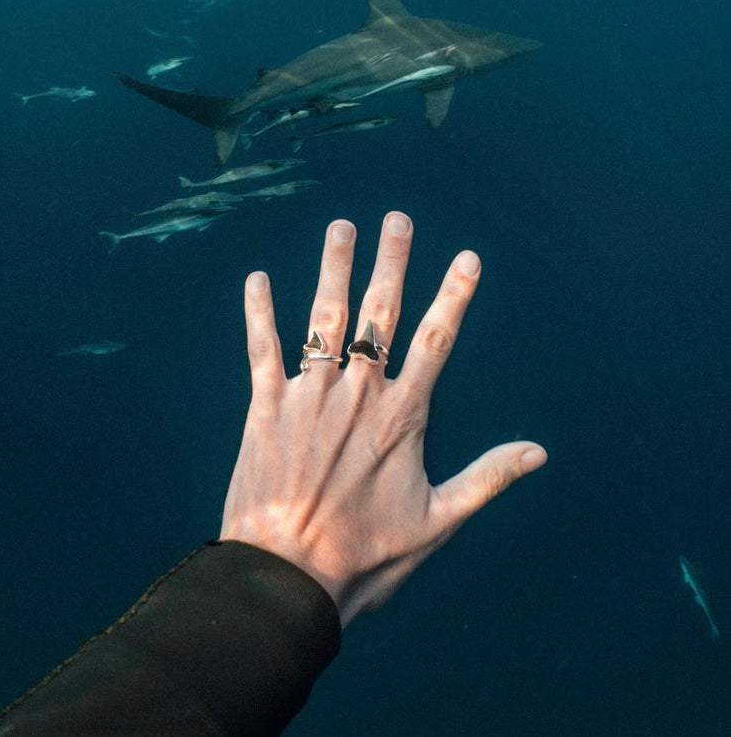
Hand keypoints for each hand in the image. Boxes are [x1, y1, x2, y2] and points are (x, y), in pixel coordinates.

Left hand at [220, 211, 546, 625]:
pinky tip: (257, 278)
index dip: (454, 295)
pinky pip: (261, 350)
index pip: (436, 340)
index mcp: (402, 416)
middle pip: (379, 314)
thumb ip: (488, 478)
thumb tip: (540, 452)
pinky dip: (259, 313)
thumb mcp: (437, 522)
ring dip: (333, 270)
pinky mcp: (264, 408)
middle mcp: (358, 394)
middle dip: (392, 262)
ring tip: (341, 227)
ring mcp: (309, 396)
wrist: (286, 578)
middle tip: (397, 218)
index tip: (468, 256)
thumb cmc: (365, 556)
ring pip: (323, 319)